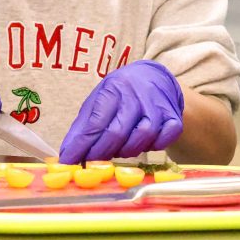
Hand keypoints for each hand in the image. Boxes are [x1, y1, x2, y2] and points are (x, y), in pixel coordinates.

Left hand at [59, 60, 184, 163]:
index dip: (81, 146)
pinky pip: (164, 140)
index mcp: (114, 90)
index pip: (95, 122)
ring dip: (127, 151)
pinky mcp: (173, 118)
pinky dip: (153, 147)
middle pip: (117, 133)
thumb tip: (66, 156)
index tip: (70, 161)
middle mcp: (137, 96)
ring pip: (142, 138)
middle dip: (101, 153)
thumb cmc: (121, 94)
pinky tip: (144, 144)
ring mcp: (158, 107)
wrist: (154, 78)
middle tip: (93, 162)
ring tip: (119, 149)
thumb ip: (82, 128)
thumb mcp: (98, 101)